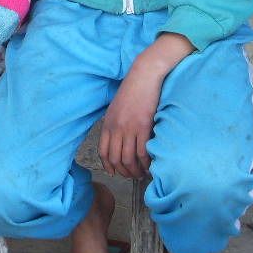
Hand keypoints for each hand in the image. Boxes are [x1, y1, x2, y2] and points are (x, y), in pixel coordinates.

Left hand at [99, 32, 194, 178]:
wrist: (144, 76)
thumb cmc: (132, 91)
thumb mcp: (116, 108)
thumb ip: (115, 124)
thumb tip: (118, 140)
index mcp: (107, 124)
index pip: (103, 152)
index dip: (109, 166)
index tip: (115, 172)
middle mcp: (116, 128)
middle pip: (115, 158)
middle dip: (123, 172)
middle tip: (132, 176)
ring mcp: (129, 128)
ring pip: (128, 158)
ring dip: (135, 170)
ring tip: (142, 174)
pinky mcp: (143, 126)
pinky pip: (142, 151)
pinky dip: (146, 162)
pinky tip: (149, 165)